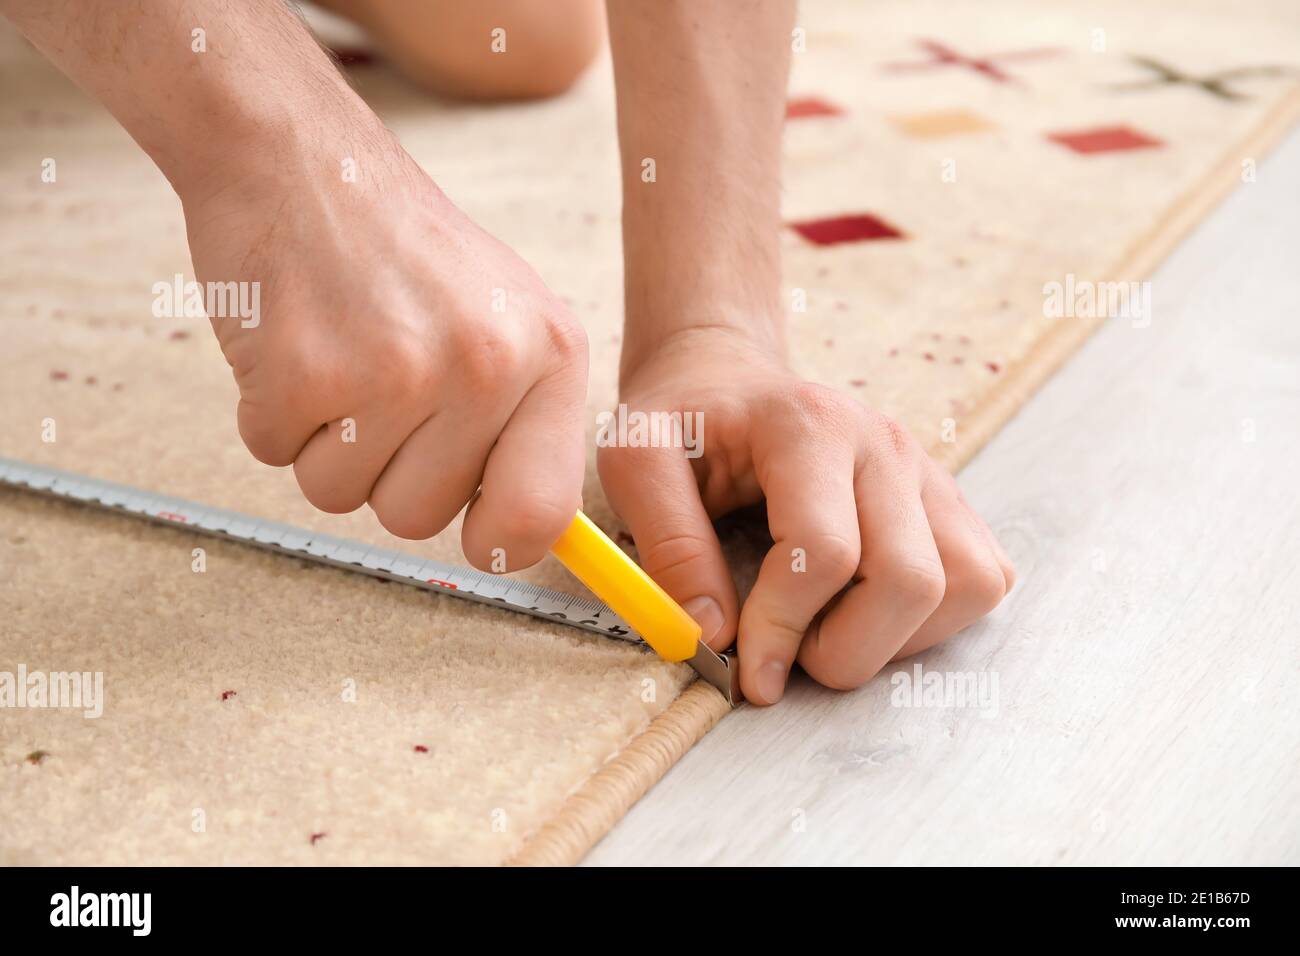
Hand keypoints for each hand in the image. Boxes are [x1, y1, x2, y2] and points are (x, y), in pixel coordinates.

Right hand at [182, 135, 587, 570]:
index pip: (543, 514)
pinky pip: (273, 457)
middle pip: (418, 518)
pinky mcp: (303, 371)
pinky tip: (293, 340)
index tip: (472, 531)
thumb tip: (520, 537)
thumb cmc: (404, 253)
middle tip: (378, 380)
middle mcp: (486, 367)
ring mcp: (396, 371)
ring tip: (340, 351)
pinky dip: (270, 412)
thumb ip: (524, 423)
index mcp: (550, 357)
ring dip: (324, 443)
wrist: (301, 160)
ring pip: (340, 496)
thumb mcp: (507, 319)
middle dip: (384, 470)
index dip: (496, 541)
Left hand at [599, 327, 1014, 703]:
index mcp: (809, 427)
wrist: (727, 379)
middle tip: (788, 650)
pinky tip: (867, 609)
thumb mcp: (637, 462)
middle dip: (844, 647)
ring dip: (895, 638)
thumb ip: (668, 543)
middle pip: (910, 580)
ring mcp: (927, 472)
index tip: (746, 667)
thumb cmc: (685, 424)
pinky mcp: (948, 502)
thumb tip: (714, 633)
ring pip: (965, 586)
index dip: (784, 628)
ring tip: (828, 628)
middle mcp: (885, 445)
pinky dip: (933, 620)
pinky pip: (982, 578)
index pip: (826, 552)